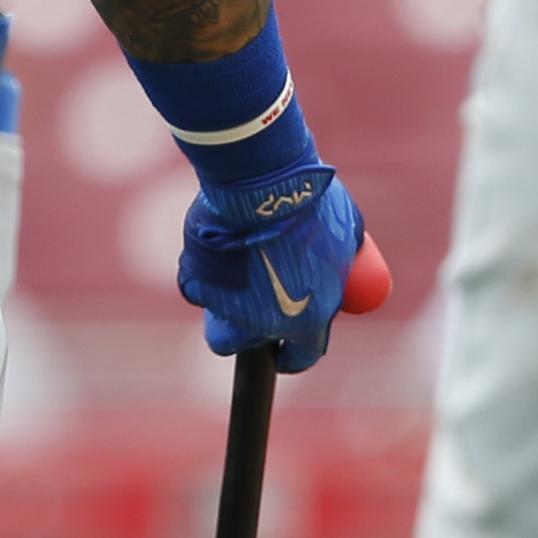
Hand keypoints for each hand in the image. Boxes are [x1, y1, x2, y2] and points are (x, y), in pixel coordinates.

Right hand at [175, 161, 389, 373]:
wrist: (264, 183)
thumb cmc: (311, 205)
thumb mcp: (344, 237)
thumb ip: (341, 264)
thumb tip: (342, 273)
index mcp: (312, 317)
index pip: (302, 354)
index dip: (291, 354)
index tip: (281, 351)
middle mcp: (267, 321)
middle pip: (241, 343)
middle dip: (239, 328)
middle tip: (240, 302)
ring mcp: (226, 304)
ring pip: (214, 314)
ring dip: (218, 298)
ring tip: (227, 265)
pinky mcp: (194, 280)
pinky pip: (193, 283)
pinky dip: (200, 269)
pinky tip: (213, 243)